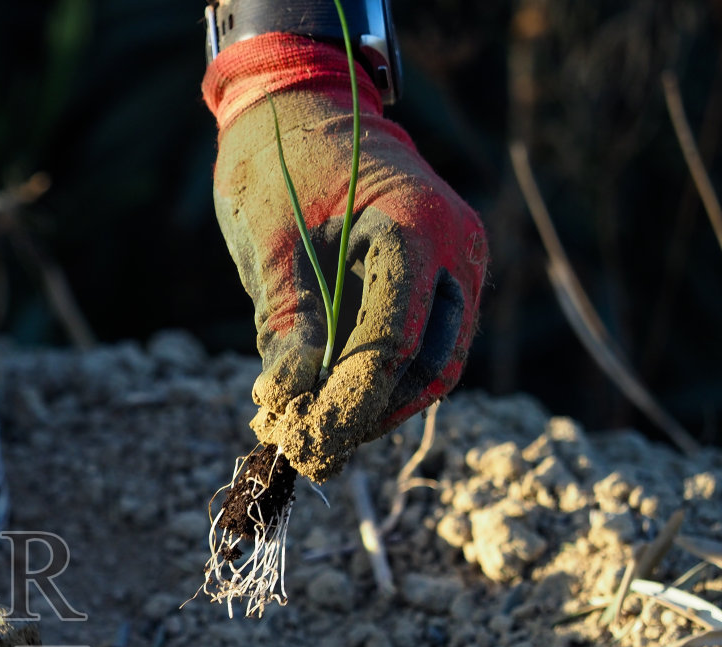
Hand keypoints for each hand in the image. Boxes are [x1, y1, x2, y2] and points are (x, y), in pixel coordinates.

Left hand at [204, 34, 487, 482]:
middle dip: (368, 413)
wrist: (306, 113)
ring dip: (372, 406)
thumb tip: (289, 400)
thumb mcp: (271, 245)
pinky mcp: (442, 282)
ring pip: (433, 365)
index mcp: (419, 226)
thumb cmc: (283, 168)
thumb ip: (285, 321)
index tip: (306, 442)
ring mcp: (459, 266)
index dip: (352, 401)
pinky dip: (374, 381)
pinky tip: (319, 402)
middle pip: (430, 364)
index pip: (396, 340)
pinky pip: (420, 347)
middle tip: (305, 449)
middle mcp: (457, 249)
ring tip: (303, 431)